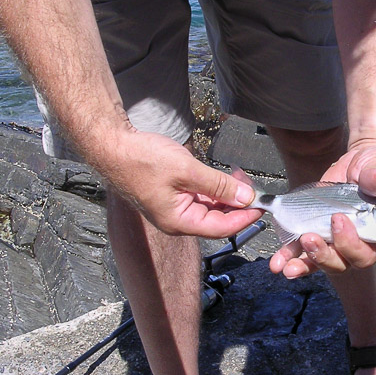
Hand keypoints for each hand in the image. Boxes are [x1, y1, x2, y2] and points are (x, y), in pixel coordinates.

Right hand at [103, 129, 262, 237]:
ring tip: (239, 176)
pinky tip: (224, 176)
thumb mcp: (187, 171)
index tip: (261, 205)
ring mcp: (175, 208)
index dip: (245, 217)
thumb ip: (219, 185)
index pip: (222, 228)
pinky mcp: (173, 196)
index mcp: (179, 222)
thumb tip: (245, 196)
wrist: (113, 146)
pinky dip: (215, 188)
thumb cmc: (142, 160)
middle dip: (238, 203)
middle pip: (218, 219)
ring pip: (211, 207)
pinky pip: (201, 197)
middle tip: (252, 185)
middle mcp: (178, 220)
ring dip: (227, 194)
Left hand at [269, 142, 375, 277]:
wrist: (359, 163)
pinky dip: (289, 256)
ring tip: (288, 266)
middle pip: (341, 263)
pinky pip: (302, 250)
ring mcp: (333, 241)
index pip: (366, 253)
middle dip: (323, 256)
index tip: (338, 219)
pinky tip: (278, 261)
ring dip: (303, 264)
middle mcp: (355, 243)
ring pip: (320, 261)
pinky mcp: (315, 232)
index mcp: (375, 232)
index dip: (351, 244)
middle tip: (309, 238)